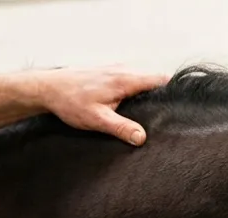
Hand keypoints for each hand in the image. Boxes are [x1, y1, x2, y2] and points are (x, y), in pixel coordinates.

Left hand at [32, 66, 169, 145]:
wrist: (48, 88)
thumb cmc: (70, 101)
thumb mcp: (97, 119)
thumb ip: (122, 128)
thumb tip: (142, 138)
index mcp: (125, 80)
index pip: (160, 79)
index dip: (172, 91)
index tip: (180, 105)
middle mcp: (123, 70)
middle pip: (153, 80)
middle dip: (161, 96)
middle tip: (167, 115)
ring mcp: (115, 70)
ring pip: (141, 80)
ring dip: (147, 94)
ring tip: (152, 113)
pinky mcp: (108, 74)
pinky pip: (130, 81)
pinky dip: (135, 92)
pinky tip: (132, 107)